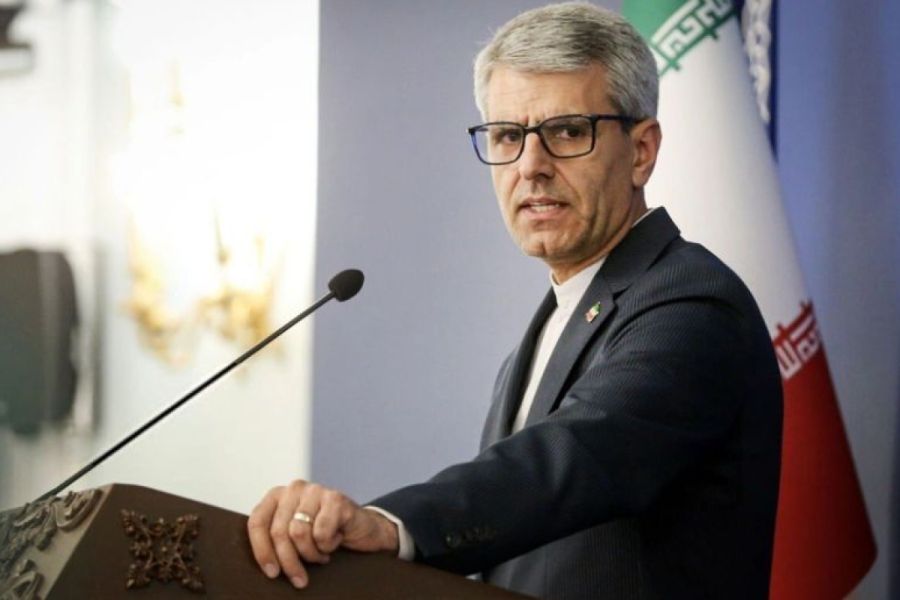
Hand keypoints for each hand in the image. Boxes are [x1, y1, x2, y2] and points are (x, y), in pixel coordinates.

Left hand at [247, 480, 398, 588]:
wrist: (365, 529)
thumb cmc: (325, 534)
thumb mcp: (295, 535)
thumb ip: (276, 538)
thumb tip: (262, 564)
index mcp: (277, 495)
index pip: (257, 522)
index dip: (262, 550)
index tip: (271, 573)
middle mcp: (294, 488)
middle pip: (279, 532)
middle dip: (289, 562)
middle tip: (300, 579)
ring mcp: (316, 490)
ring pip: (299, 534)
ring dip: (311, 553)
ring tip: (321, 554)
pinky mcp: (336, 498)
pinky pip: (321, 533)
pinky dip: (328, 545)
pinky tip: (336, 539)